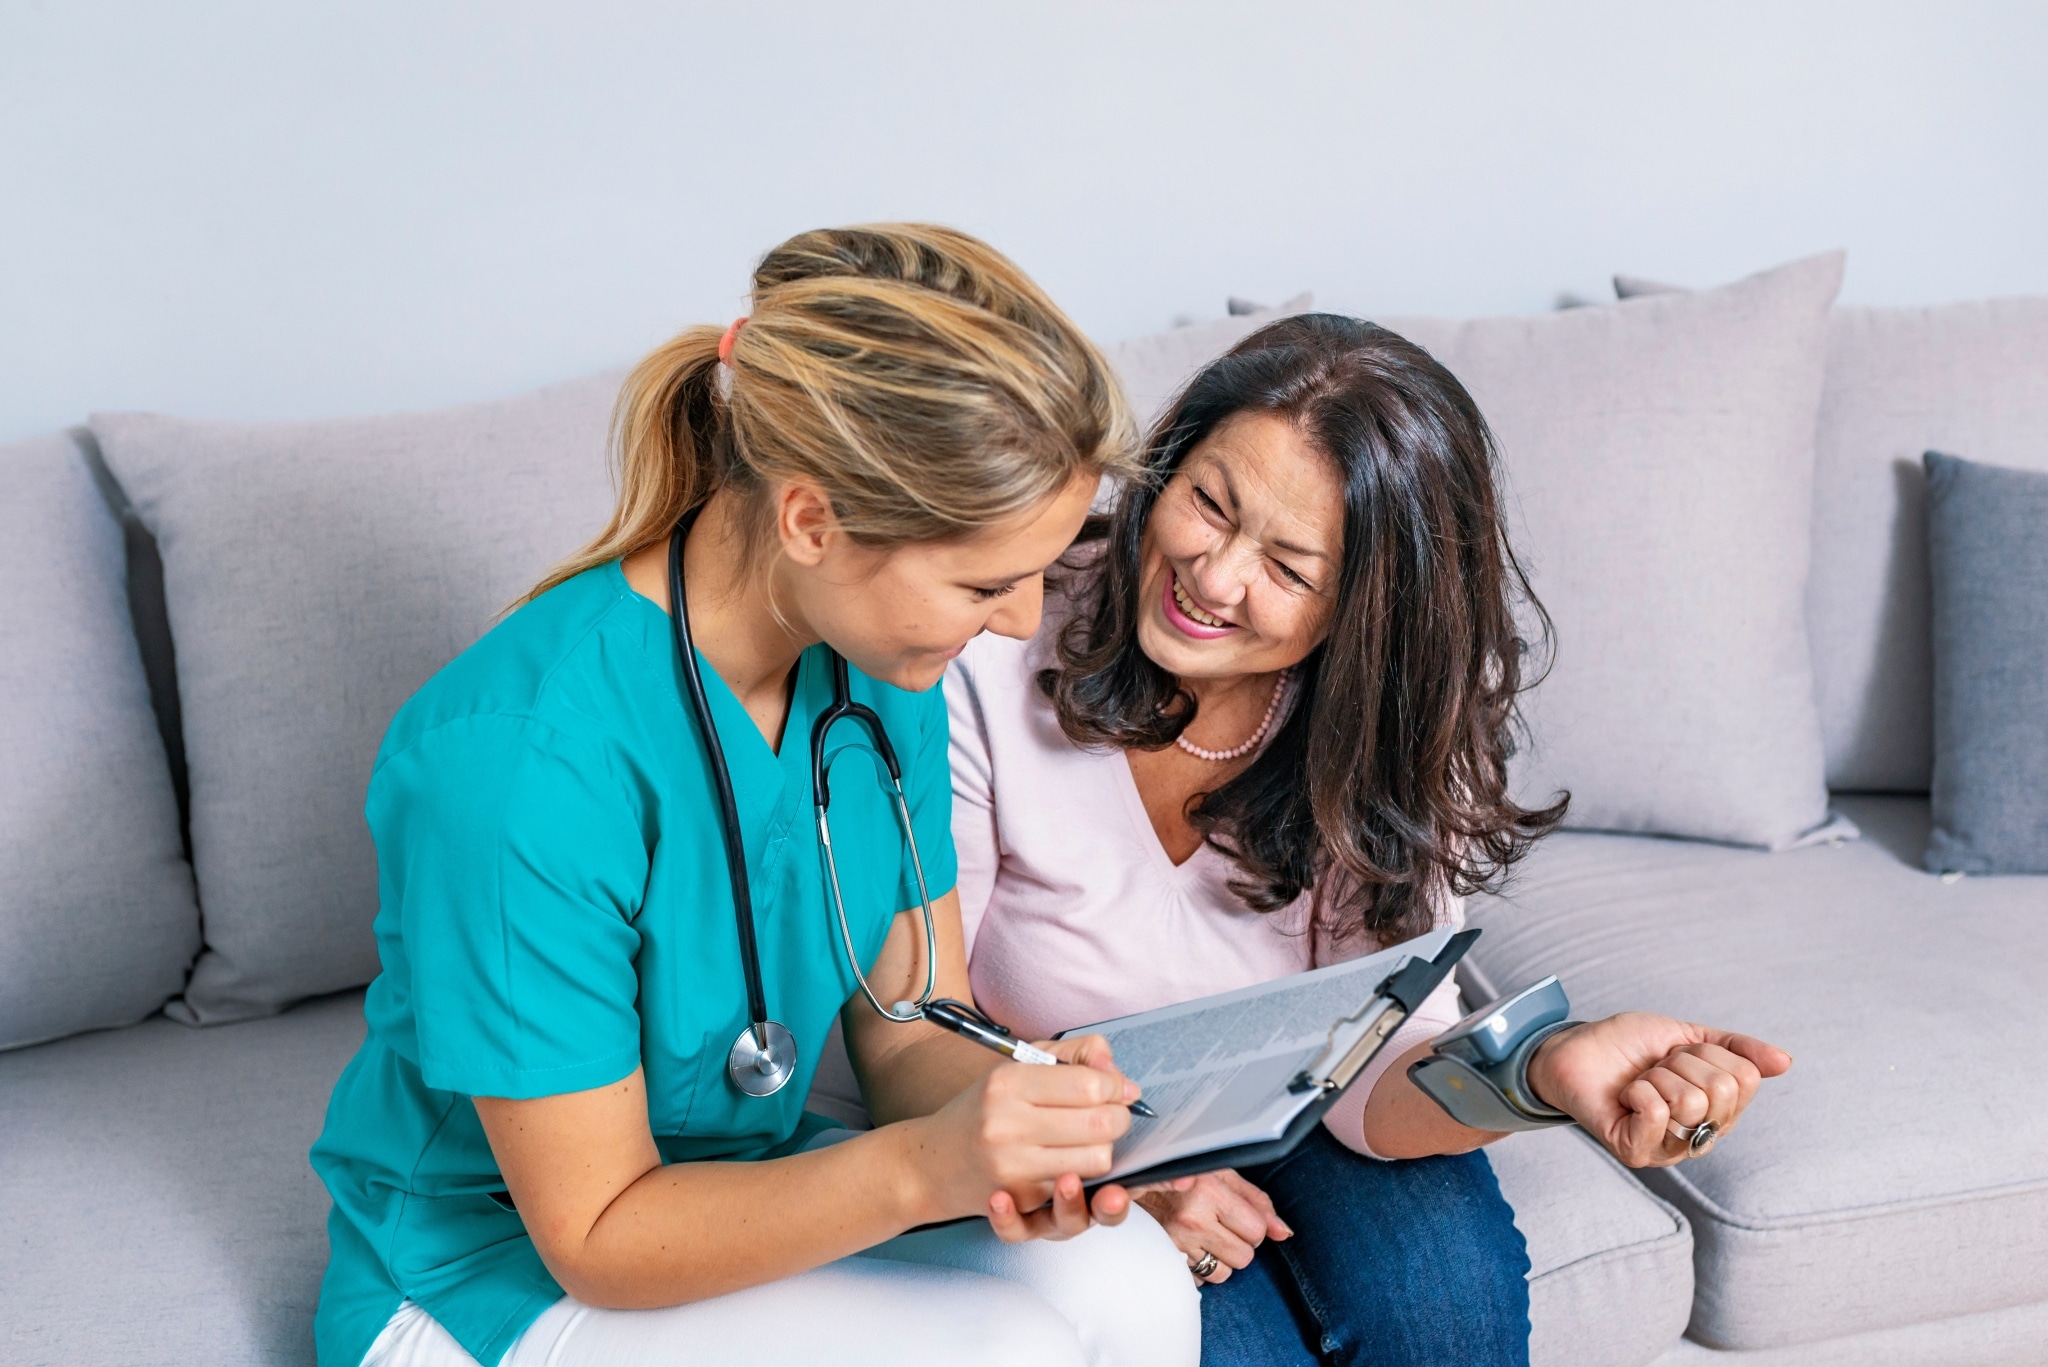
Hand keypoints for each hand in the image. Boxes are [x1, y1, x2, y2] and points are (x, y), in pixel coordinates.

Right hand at [905, 1032, 1142, 1241]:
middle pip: (1101, 1124)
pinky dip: (1083, 1177)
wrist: (932, 1163)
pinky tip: (1071, 1166)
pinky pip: (1078, 1189)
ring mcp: (1013, 1166)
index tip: (1114, 1090)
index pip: (1089, 1084)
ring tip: (1089, 1141)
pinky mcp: (1020, 1200)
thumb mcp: (1019, 1067)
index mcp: (1010, 1082)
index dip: (1115, 1087)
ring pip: (1097, 1161)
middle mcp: (1008, 1124)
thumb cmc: (983, 1110)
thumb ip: (1074, 1056)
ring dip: (1103, 1150)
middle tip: (1112, 1116)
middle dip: (1119, 1119)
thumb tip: (1121, 1077)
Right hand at [1132, 1169, 1290, 1283]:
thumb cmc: (1185, 1177)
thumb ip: (1257, 1202)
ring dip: (1220, 1260)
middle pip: (1244, 1258)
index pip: (1257, 1231)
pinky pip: (1198, 1281)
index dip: (1253, 1226)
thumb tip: (1283, 1232)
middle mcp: (1192, 1219)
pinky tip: (1191, 1247)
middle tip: (1221, 1226)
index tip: (1239, 1216)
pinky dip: (1199, 1269)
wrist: (1134, 1184)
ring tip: (1206, 1238)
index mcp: (1209, 1192)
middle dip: (1239, 1245)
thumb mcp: (1222, 1176)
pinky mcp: (1164, 1259)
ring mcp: (1176, 1242)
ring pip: (1223, 1274)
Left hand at [1526, 1013, 1791, 1167]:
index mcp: (1720, 1111)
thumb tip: (1786, 1061)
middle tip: (1655, 1069)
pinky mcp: (1636, 1152)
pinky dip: (1638, 1091)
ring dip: (1657, 1076)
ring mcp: (1669, 1149)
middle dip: (1682, 1064)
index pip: (1745, 1077)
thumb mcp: (1688, 1037)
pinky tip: (1625, 1096)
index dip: (1707, 1053)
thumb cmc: (1629, 1046)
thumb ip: (1736, 1050)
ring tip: (1639, 1083)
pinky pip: (1656, 1114)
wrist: (1574, 1049)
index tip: (1678, 1055)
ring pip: (1691, 1101)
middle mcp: (1700, 1136)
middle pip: (1722, 1090)